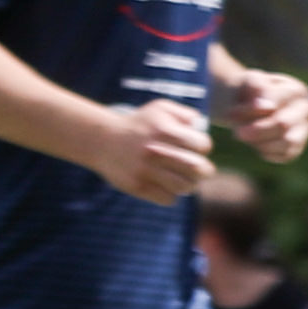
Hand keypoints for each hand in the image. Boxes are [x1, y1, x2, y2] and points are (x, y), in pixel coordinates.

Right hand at [101, 95, 218, 205]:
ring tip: (184, 178)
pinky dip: (171, 194)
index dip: (203, 147)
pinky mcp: (138, 186)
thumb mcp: (160, 109)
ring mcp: (146, 171)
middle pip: (198, 169)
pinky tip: (165, 185)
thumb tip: (201, 126)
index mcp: (165, 131)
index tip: (196, 148)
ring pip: (185, 187)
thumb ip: (185, 114)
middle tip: (199, 169)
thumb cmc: (138, 124)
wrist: (103, 140)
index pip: (202, 145)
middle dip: (204, 170)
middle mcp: (156, 151)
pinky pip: (168, 198)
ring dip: (189, 184)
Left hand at [224, 61, 307, 161]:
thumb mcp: (247, 82)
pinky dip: (265, 152)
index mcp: (296, 89)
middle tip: (237, 133)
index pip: (277, 103)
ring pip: (287, 143)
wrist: (243, 104)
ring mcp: (303, 129)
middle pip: (284, 124)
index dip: (252, 111)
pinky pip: (284, 156)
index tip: (232, 112)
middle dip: (257, 131)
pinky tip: (253, 143)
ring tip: (244, 136)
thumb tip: (269, 107)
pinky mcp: (297, 147)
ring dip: (261, 142)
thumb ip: (257, 89)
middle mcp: (305, 109)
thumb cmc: (246, 91)